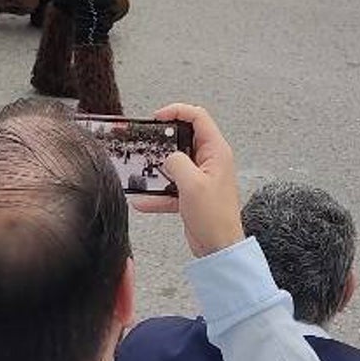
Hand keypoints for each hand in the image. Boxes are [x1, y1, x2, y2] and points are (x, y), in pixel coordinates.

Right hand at [135, 104, 244, 258]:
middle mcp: (209, 160)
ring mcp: (200, 176)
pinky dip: (157, 191)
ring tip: (140, 169)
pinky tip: (142, 200)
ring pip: (174, 161)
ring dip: (156, 166)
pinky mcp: (191, 192)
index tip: (156, 118)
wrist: (219, 249)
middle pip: (183, 137)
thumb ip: (176, 162)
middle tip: (145, 142)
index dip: (176, 111)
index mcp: (216, 152)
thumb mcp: (192, 184)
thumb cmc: (214, 217)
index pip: (198, 117)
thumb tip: (167, 157)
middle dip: (162, 139)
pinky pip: (170, 184)